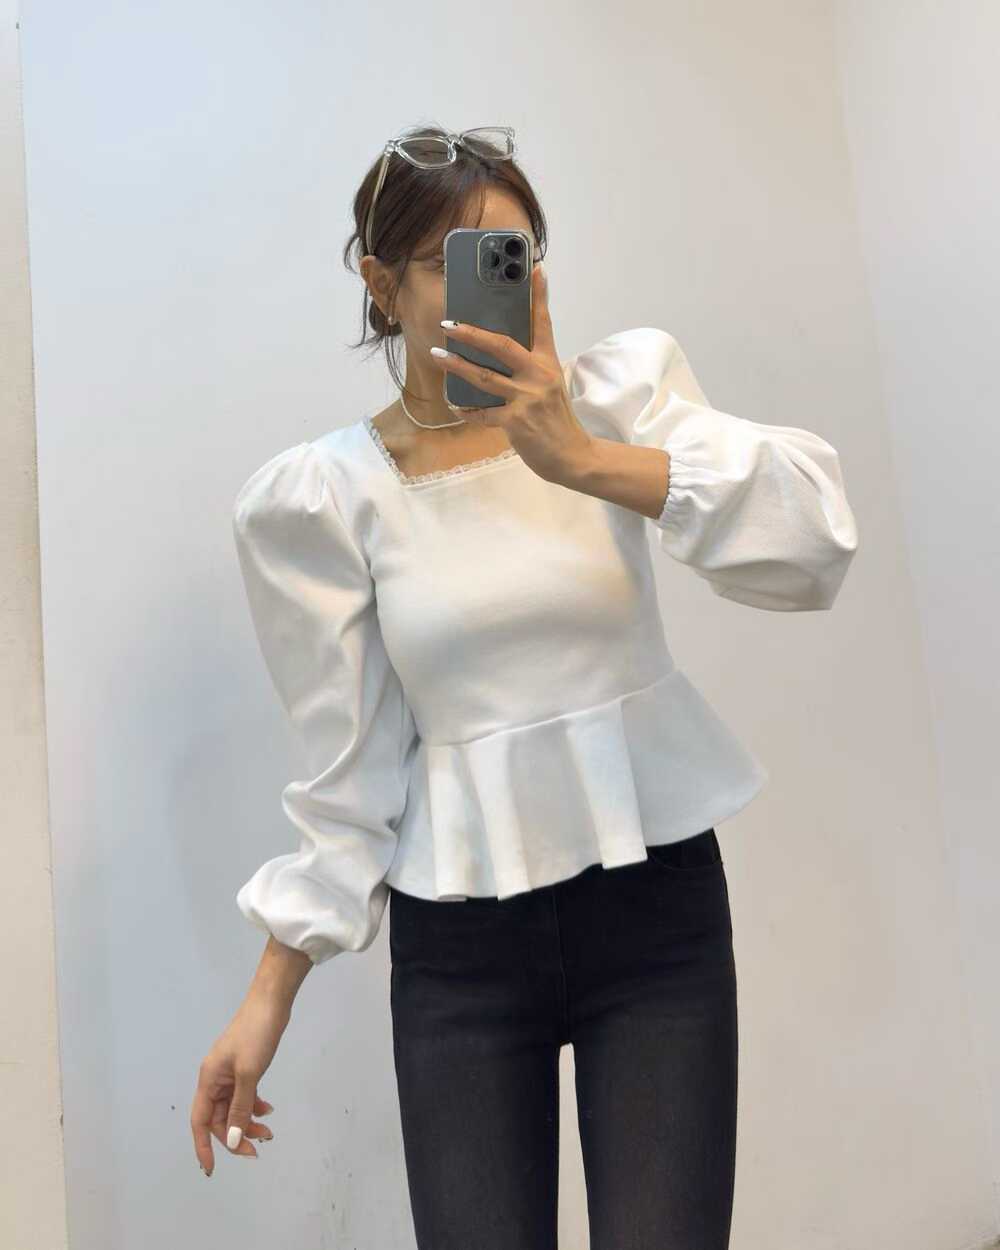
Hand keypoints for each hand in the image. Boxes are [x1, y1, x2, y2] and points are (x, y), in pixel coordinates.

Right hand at [190, 992, 287, 1175]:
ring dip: (248, 1122)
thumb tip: (232, 1141)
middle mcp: (214, 1078)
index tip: (210, 1170)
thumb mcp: (249, 1074)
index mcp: (208, 1079)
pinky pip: (244, 1096)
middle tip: (260, 1146)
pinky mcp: (244, 1068)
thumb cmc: (256, 1034)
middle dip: (236, 1134)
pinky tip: (268, 1109)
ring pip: (234, 1108)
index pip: (200, 1121)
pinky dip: (254, 1105)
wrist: (271, 1002)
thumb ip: (240, 1109)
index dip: (203, 1146)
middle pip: (219, 1118)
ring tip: (269, 1130)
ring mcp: (229, 1073)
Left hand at [428, 262, 594, 484]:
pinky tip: (455, 405)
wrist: (572, 457)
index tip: (535, 268)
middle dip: (471, 333)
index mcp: (548, 363)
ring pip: (483, 377)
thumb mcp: (550, 387)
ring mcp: (527, 398)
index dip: (539, 296)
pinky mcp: (516, 421)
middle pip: (501, 345)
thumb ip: (531, 369)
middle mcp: (538, 375)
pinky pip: (483, 413)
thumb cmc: (557, 420)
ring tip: (437, 354)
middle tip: (447, 323)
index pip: (543, 323)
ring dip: (456, 365)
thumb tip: (501, 354)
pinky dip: (467, 410)